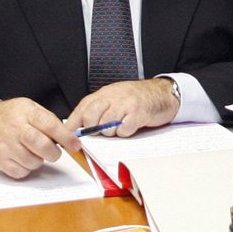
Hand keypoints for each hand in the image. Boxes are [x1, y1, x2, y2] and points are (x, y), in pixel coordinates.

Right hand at [0, 98, 76, 178]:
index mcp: (26, 113)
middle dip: (54, 153)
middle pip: (42, 146)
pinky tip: (22, 158)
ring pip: (33, 162)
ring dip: (38, 160)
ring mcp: (4, 146)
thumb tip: (69, 136)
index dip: (66, 137)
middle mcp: (14, 129)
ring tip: (32, 152)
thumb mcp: (29, 108)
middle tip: (53, 152)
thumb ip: (48, 120)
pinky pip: (21, 172)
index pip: (50, 125)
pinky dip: (26, 168)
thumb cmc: (10, 116)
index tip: (75, 144)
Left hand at [65, 78, 179, 138]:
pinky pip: (123, 129)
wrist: (162, 93)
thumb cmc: (136, 99)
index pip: (81, 110)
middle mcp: (112, 96)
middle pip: (90, 117)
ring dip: (110, 132)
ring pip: (106, 125)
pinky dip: (125, 132)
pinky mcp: (139, 112)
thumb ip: (96, 110)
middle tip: (101, 132)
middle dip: (92, 130)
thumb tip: (76, 128)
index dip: (73, 126)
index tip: (70, 139)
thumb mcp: (113, 100)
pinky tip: (131, 127)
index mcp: (103, 94)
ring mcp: (126, 104)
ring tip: (119, 127)